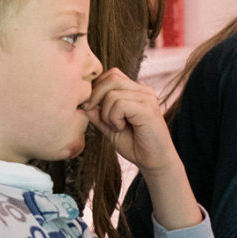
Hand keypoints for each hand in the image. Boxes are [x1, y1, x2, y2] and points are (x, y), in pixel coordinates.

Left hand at [83, 67, 201, 229]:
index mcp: (136, 91)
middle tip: (98, 117)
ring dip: (106, 113)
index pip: (112, 75)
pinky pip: (119, 104)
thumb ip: (98, 112)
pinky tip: (121, 128)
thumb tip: (82, 101)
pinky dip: (113, 118)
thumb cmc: (134, 144)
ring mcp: (147, 98)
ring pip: (112, 92)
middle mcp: (143, 90)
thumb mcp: (109, 125)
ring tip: (116, 126)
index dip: (97, 89)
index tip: (92, 109)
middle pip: (112, 77)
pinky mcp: (147, 108)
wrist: (154, 162)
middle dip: (96, 96)